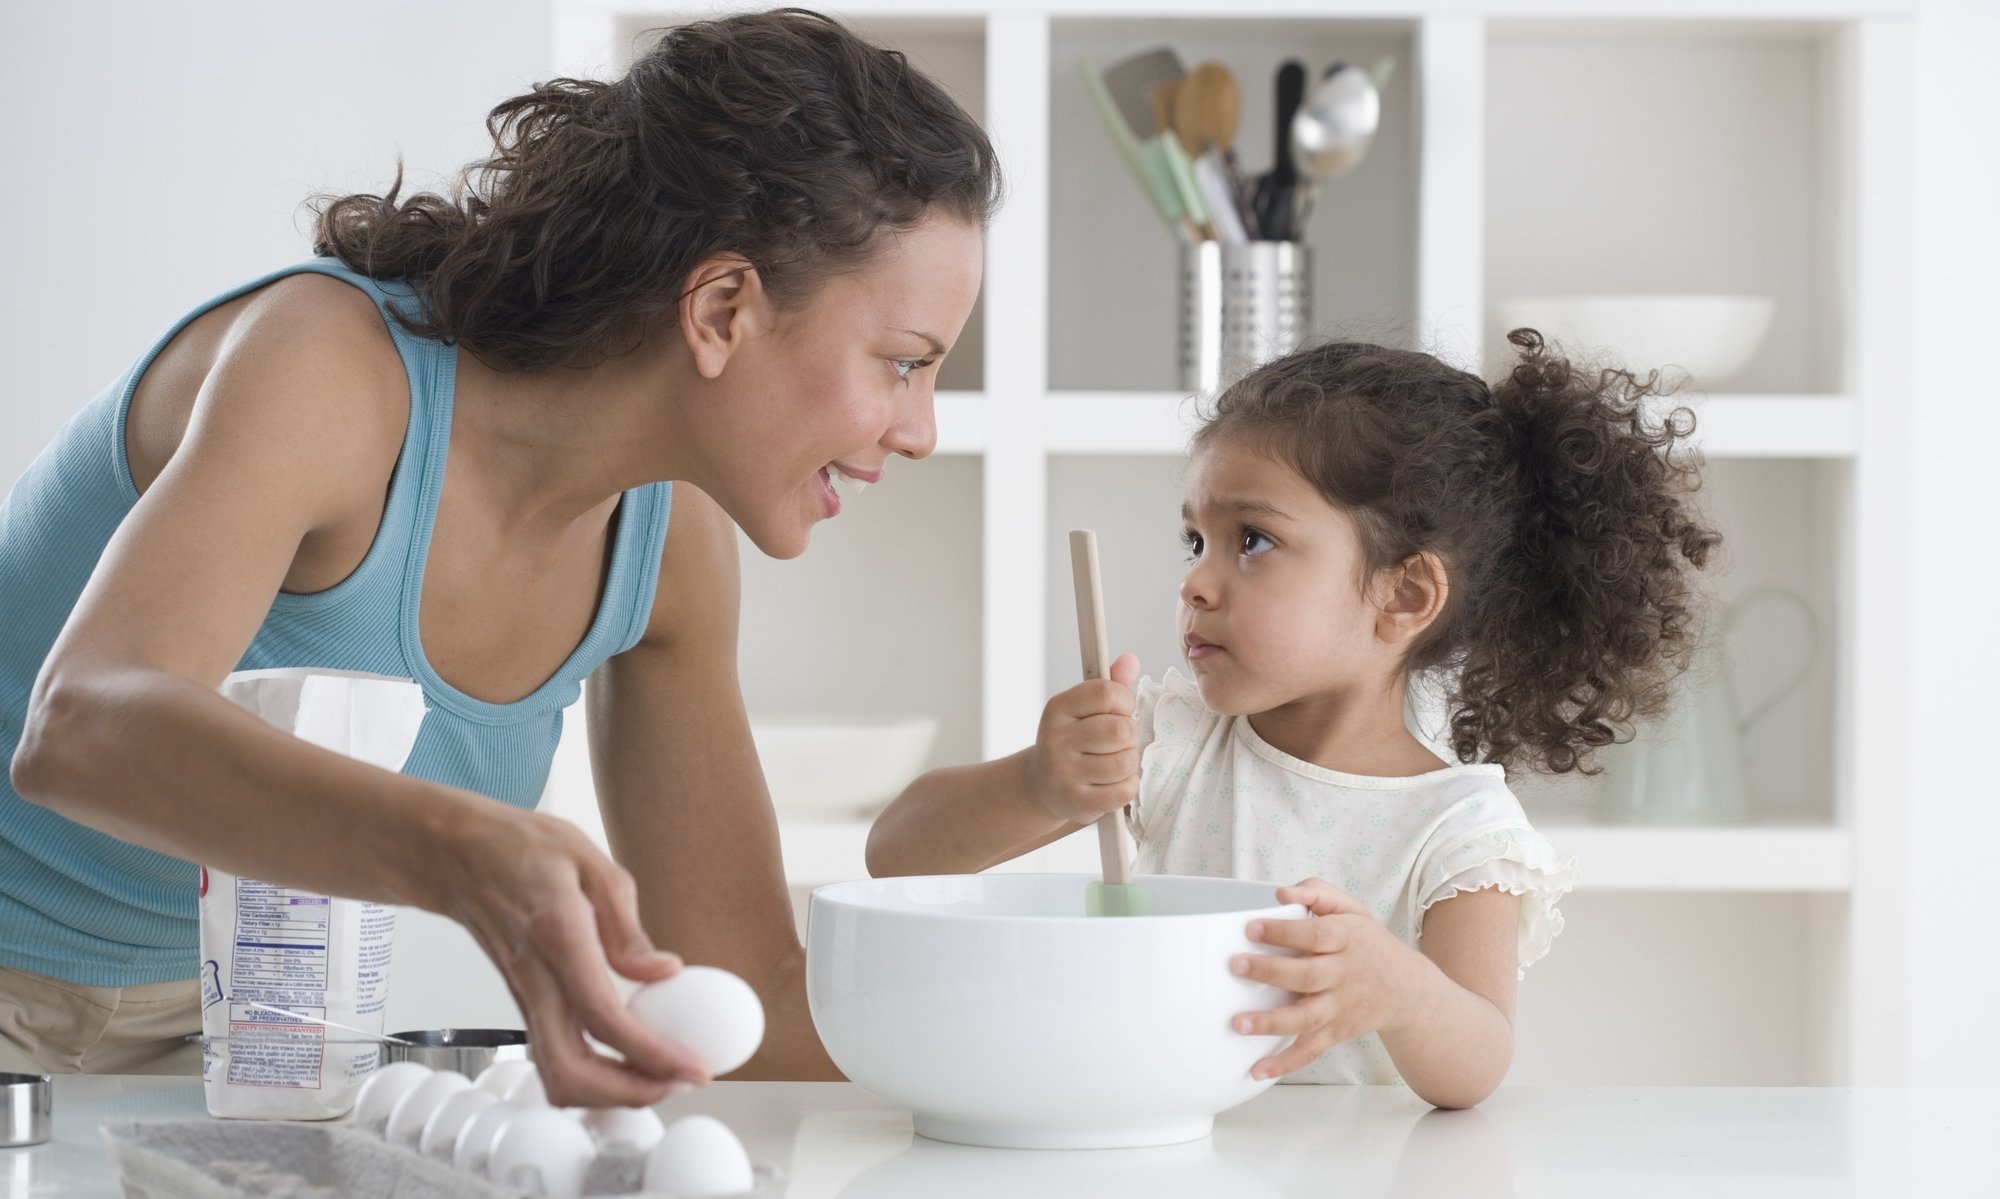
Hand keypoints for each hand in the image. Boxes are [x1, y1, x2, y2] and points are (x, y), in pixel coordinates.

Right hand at [426, 804, 711, 1106]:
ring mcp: (524, 999)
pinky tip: (629, 1057)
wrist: (457, 855)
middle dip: (630, 1093)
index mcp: (557, 937)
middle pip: (571, 1071)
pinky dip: (593, 1075)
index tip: (693, 1067)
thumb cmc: (521, 849)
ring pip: (556, 1076)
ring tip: (661, 1075)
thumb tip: (664, 971)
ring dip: (610, 1092)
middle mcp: (535, 980)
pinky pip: (553, 1059)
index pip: (603, 1017)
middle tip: (680, 1082)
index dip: (651, 1054)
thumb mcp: (590, 862)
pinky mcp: (524, 1005)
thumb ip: (627, 925)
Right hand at [1025, 653, 1140, 825]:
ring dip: (1129, 762)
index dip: (1124, 701)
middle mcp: (1056, 739)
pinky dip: (1127, 786)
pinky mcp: (1077, 802)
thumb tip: (1131, 660)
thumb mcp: (1083, 710)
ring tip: (1115, 762)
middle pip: (1120, 730)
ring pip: (1125, 762)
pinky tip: (1113, 783)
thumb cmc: (1072, 741)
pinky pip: (1124, 790)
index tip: (1120, 710)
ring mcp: (1064, 773)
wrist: (1041, 786)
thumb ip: (1110, 685)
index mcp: (1058, 708)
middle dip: (1129, 735)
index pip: (1106, 693)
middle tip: (1119, 741)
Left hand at [1229, 878, 1427, 1080]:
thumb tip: (1281, 894)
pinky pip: (1310, 1051)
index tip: (1251, 928)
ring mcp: (1339, 1008)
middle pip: (1307, 976)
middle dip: (1270, 971)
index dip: (1283, 932)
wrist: (1406, 988)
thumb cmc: (1366, 942)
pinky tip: (1258, 1070)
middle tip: (1236, 966)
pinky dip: (1285, 1063)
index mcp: (1346, 939)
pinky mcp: (1336, 1032)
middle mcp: (1343, 975)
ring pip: (1306, 1018)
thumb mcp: (1350, 909)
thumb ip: (1316, 893)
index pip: (1314, 935)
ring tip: (1238, 1023)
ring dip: (1271, 1023)